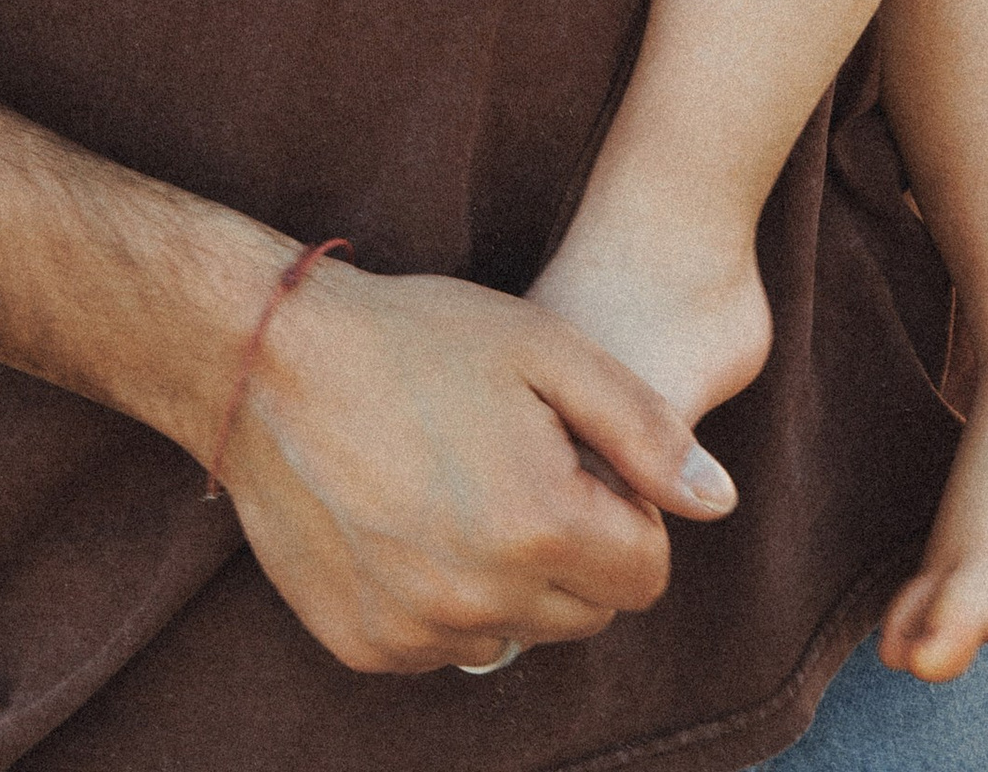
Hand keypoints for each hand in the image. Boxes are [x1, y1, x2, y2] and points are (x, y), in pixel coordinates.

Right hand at [220, 262, 735, 675]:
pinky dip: (446, 600)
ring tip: (465, 490)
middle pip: (587, 614)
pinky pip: (443, 645)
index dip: (629, 515)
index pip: (645, 574)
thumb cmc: (416, 340)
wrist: (269, 364)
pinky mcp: (365, 644)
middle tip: (524, 469)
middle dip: (578, 551)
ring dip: (513, 582)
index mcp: (540, 524)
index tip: (582, 464)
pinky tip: (414, 523)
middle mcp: (482, 599)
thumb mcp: (547, 350)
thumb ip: (645, 431)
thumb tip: (718, 502)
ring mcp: (417, 630)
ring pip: (516, 634)